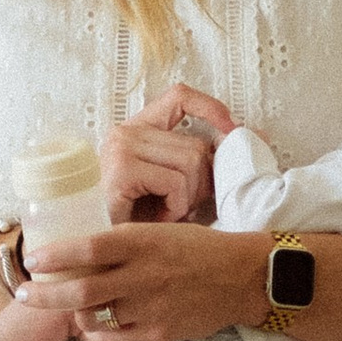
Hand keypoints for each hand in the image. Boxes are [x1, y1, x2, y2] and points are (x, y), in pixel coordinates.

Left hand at [21, 222, 263, 340]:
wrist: (240, 277)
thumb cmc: (195, 249)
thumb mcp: (158, 232)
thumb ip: (121, 242)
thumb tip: (78, 250)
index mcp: (142, 242)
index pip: (90, 247)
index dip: (56, 256)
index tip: (33, 260)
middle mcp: (143, 274)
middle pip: (81, 290)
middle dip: (45, 295)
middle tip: (23, 294)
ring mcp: (151, 307)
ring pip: (93, 319)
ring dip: (72, 318)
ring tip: (66, 312)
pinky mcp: (159, 333)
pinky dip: (96, 339)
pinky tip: (92, 332)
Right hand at [99, 84, 235, 225]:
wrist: (101, 243)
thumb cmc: (136, 218)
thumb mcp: (169, 183)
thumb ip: (195, 161)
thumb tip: (240, 140)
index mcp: (138, 129)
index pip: (179, 97)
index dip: (210, 108)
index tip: (231, 129)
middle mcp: (127, 132)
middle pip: (196, 145)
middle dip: (201, 183)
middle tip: (183, 205)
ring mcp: (122, 148)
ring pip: (191, 162)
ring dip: (188, 198)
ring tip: (167, 213)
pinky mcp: (122, 169)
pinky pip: (175, 183)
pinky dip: (177, 206)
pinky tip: (159, 217)